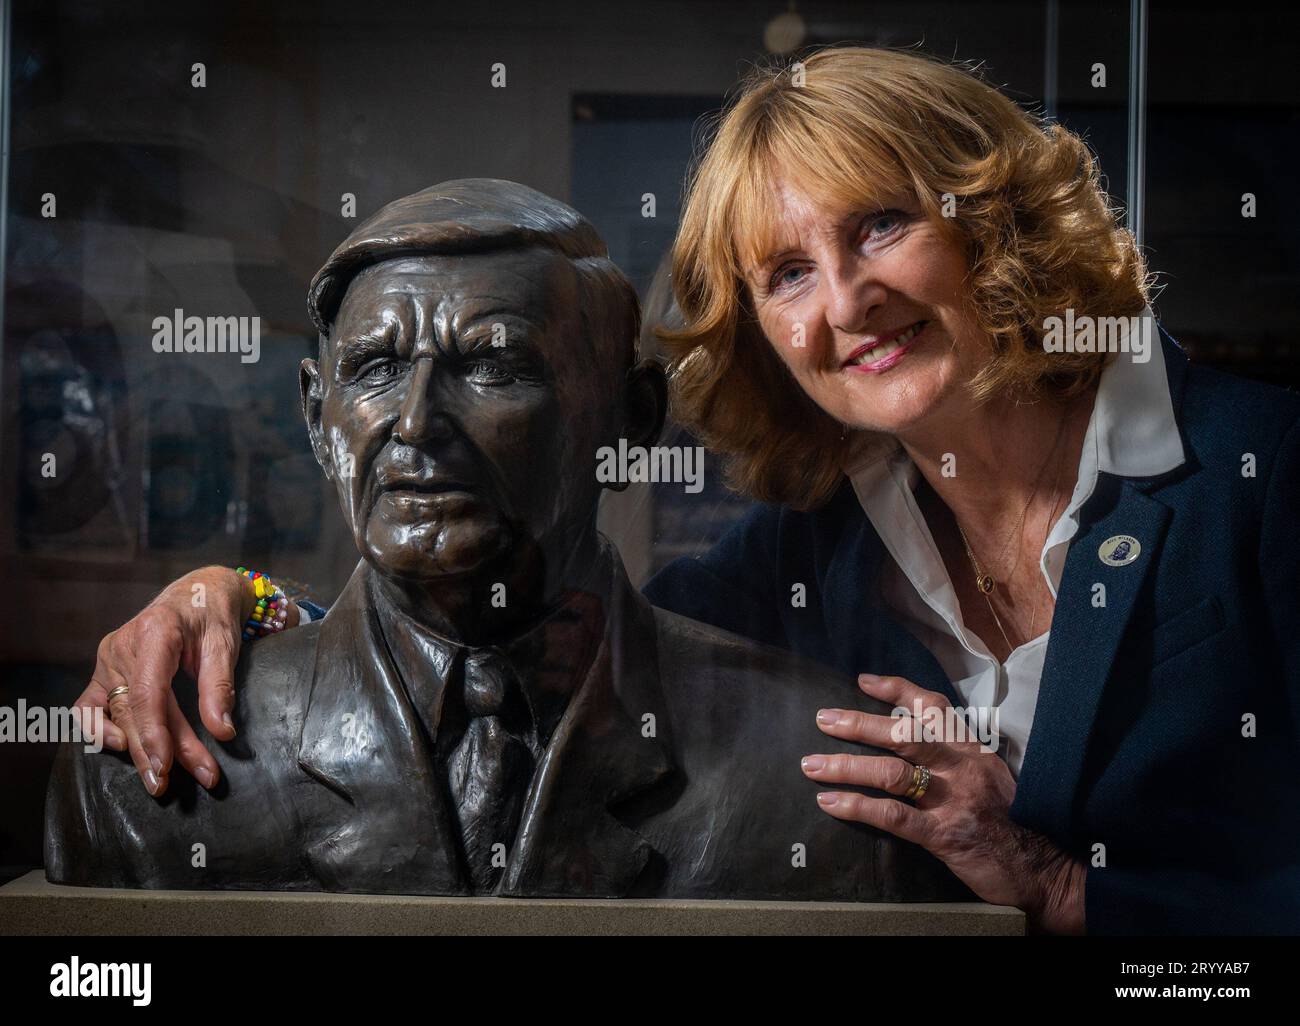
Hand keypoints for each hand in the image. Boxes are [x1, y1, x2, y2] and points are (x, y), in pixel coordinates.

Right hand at [73, 566, 297, 796]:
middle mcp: (122, 646)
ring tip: (157, 778)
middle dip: (154, 751)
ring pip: (117, 714)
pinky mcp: (104, 670)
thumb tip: (222, 732)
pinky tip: (120, 748)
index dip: (154, 734)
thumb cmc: (212, 615)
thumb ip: (219, 687)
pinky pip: (89, 707)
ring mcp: (108, 659)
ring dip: (136, 749)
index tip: (166, 766)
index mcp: (154, 633)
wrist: (198, 592)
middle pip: (134, 710)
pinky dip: (99, 730)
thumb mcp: (224, 644)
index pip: (147, 694)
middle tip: (169, 787)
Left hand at [801, 672, 1086, 933]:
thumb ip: (958, 761)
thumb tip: (914, 747)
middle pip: (903, 735)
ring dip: (845, 766)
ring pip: (890, 772)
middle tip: (823, 719)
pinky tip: (830, 803)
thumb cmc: (1016, 824)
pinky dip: (857, 807)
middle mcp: (963, 767)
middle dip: (858, 724)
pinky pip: (893, 815)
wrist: (1047, 871)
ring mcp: (953, 800)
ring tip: (811, 764)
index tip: (864, 681)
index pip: (934, 707)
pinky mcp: (945, 835)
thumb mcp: (993, 779)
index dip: (897, 690)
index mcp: (974, 750)